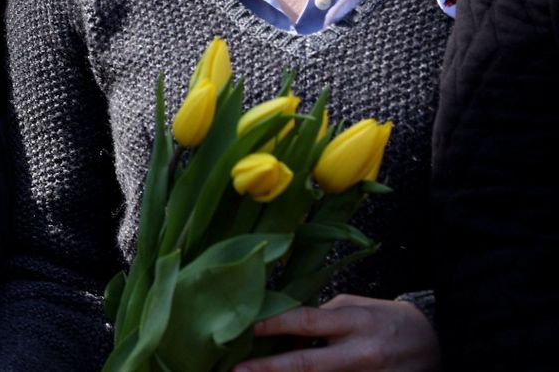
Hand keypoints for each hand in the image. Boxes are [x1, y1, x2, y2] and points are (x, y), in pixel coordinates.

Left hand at [235, 295, 440, 371]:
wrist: (436, 343)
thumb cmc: (385, 319)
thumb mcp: (355, 307)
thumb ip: (322, 317)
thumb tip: (283, 326)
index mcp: (354, 321)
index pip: (305, 321)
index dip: (272, 325)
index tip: (243, 327)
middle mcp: (361, 352)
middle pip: (308, 363)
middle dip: (270, 368)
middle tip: (237, 370)